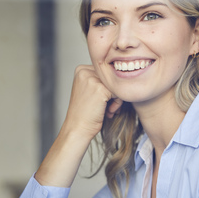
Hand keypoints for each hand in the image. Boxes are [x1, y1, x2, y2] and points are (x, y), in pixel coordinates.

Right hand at [35, 65, 122, 186]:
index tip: (103, 99)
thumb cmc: (85, 113)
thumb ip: (99, 79)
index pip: (105, 73)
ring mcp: (92, 79)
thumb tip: (121, 73)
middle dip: (113, 93)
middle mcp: (84, 71)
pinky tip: (109, 112)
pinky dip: (117, 104)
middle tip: (108, 107)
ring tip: (109, 110)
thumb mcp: (88, 90)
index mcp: (81, 69)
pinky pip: (118, 92)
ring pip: (116, 84)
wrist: (77, 128)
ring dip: (116, 99)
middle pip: (111, 77)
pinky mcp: (100, 89)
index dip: (107, 87)